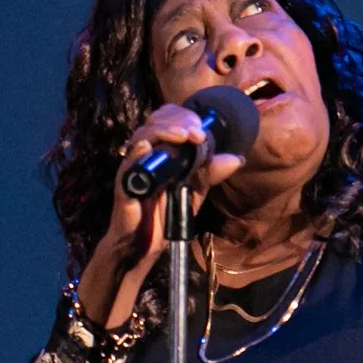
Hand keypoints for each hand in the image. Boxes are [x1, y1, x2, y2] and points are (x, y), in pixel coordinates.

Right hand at [76, 106, 244, 329]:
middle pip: (155, 122)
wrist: (144, 245)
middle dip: (178, 121)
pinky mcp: (125, 186)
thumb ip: (210, 173)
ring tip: (183, 136)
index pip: (168, 120)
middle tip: (197, 132)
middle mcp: (146, 155)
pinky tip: (148, 147)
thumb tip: (237, 158)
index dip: (184, 117)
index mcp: (162, 152)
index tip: (203, 129)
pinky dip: (137, 153)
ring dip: (163, 132)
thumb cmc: (165, 214)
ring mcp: (134, 168)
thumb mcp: (193, 192)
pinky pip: (127, 166)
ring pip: (142, 137)